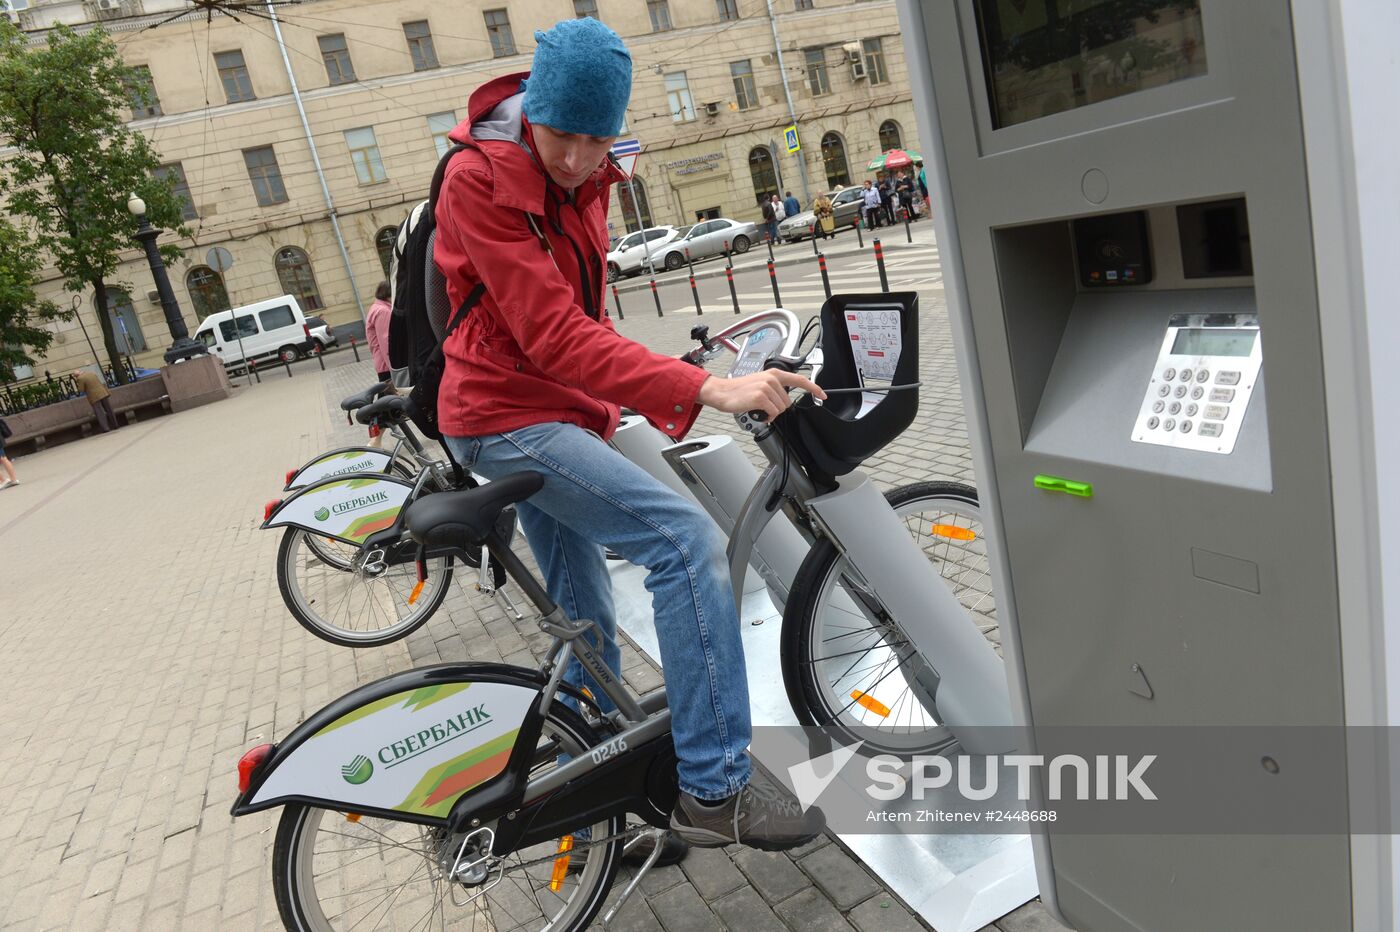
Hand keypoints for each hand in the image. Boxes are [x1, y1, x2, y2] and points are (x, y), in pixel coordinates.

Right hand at [697, 370, 825, 419]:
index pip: (800, 380)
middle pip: (788, 402)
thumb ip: (775, 388)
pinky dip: (766, 417)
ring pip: (780, 409)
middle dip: (777, 408)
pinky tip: (757, 412)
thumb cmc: (739, 390)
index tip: (822, 396)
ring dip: (770, 413)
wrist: (722, 392)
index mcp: (774, 374)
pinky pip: (772, 413)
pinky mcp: (760, 397)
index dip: (814, 389)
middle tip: (763, 405)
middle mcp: (772, 379)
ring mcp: (766, 387)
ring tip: (758, 407)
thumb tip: (785, 400)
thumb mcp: (760, 383)